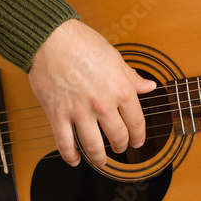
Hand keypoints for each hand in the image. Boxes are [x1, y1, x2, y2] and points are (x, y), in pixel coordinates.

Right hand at [28, 19, 156, 166]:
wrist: (51, 40)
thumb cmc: (83, 44)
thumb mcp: (115, 58)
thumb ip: (132, 77)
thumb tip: (148, 86)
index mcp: (121, 89)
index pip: (136, 121)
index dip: (139, 135)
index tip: (138, 141)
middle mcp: (103, 104)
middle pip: (117, 136)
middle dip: (120, 146)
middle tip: (119, 149)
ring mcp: (80, 112)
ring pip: (93, 146)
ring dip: (99, 158)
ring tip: (101, 161)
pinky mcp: (57, 115)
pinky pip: (65, 143)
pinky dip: (70, 155)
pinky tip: (74, 159)